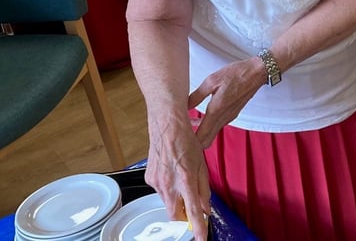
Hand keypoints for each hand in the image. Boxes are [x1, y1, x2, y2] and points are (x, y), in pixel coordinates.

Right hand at [144, 116, 210, 240]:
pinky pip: (160, 191)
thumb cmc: (186, 141)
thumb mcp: (202, 166)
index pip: (192, 211)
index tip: (200, 237)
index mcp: (185, 180)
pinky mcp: (149, 178)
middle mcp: (168, 184)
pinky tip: (172, 173)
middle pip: (175, 212)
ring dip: (176, 198)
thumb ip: (204, 190)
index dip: (197, 227)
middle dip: (184, 213)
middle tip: (192, 204)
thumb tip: (206, 208)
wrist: (167, 125)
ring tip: (182, 178)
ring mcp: (156, 182)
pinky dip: (168, 188)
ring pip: (167, 202)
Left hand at [188, 57, 266, 147]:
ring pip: (212, 134)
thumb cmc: (235, 74)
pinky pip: (218, 126)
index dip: (189, 142)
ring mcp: (229, 117)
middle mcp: (224, 118)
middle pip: (206, 141)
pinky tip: (202, 116)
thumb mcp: (211, 81)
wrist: (256, 73)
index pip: (201, 137)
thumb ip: (196, 96)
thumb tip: (184, 106)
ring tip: (189, 122)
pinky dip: (208, 125)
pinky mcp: (232, 114)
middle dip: (193, 141)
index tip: (179, 138)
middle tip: (182, 132)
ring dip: (201, 132)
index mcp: (216, 111)